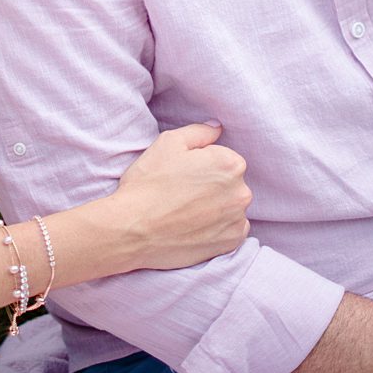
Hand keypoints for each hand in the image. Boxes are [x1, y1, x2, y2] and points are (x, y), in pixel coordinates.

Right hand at [98, 122, 251, 272]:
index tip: (184, 176)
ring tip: (187, 213)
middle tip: (183, 196)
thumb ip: (200, 132)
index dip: (203, 167)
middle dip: (213, 187)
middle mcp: (241, 192)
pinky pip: (232, 231)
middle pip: (231, 185)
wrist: (131, 229)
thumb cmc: (148, 183)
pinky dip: (218, 230)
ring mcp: (236, 220)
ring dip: (217, 209)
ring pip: (232, 208)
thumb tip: (217, 128)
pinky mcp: (230, 244)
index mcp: (231, 164)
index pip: (225, 160)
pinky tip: (195, 227)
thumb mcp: (169, 142)